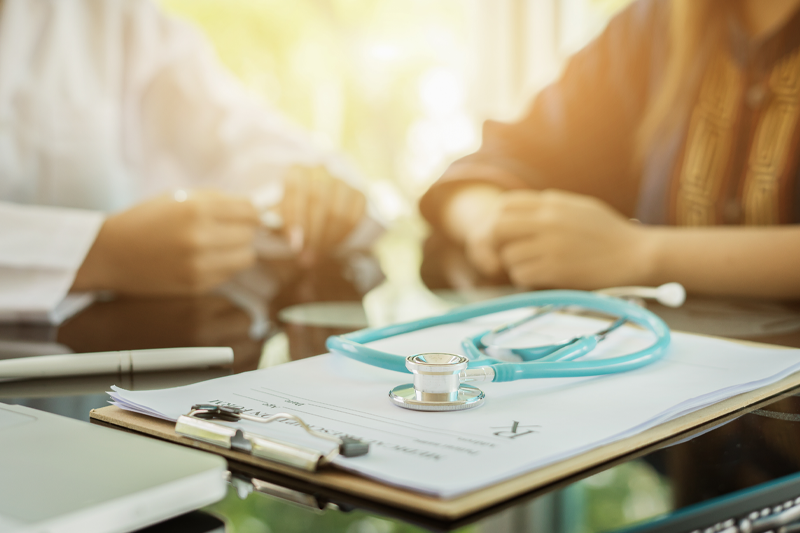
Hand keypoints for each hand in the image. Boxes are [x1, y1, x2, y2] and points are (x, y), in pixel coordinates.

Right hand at [72, 190, 258, 294]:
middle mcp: (200, 237)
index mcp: (196, 208)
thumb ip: (218, 200)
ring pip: (246, 257)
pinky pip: (230, 274)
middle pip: (250, 234)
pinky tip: (204, 260)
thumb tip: (255, 209)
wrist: (110, 253)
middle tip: (225, 230)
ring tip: (217, 245)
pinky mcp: (196, 285)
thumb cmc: (146, 220)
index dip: (250, 212)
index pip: (250, 211)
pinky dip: (223, 266)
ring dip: (237, 250)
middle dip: (242, 230)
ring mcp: (199, 264)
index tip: (243, 215)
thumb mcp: (179, 197)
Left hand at [279, 166, 365, 266]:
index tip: (294, 244)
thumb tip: (263, 227)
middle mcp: (321, 172)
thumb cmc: (292, 210)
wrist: (316, 203)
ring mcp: (342, 182)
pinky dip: (343, 236)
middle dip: (312, 235)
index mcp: (298, 171)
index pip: (297, 190)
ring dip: (327, 239)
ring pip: (338, 212)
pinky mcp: (358, 194)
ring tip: (316, 257)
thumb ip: (273, 219)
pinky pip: (354, 217)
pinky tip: (332, 247)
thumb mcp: (279, 212)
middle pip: (319, 202)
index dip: (296, 219)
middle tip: (305, 258)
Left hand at [491, 189, 653, 288]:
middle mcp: (547, 221)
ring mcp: (550, 246)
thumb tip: (521, 211)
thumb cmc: (610, 233)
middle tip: (504, 254)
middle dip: (495, 243)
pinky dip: (526, 279)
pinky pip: (521, 275)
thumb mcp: (579, 208)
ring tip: (533, 267)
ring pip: (508, 255)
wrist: (637, 255)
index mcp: (553, 203)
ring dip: (514, 265)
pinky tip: (541, 278)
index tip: (503, 233)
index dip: (497, 219)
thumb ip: (549, 206)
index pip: (505, 204)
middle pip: (497, 227)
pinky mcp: (555, 270)